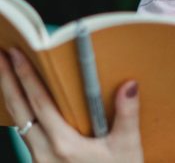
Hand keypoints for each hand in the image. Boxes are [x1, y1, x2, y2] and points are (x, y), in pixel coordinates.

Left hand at [0, 49, 142, 162]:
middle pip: (19, 112)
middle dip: (8, 82)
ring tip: (7, 78)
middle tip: (0, 57)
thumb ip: (127, 114)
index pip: (39, 103)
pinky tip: (24, 109)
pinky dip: (22, 117)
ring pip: (20, 125)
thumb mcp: (127, 148)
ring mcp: (41, 162)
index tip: (16, 55)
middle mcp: (45, 154)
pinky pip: (26, 137)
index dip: (25, 77)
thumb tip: (129, 85)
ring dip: (12, 99)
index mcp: (64, 145)